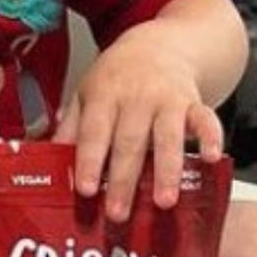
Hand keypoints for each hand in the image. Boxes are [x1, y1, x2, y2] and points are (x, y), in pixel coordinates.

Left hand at [55, 18, 225, 222]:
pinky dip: (211, 137)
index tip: (84, 189)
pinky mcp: (193, 102)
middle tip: (118, 213)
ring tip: (164, 201)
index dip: (88, 161)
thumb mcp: (85, 93)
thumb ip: (70, 128)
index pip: (93, 132)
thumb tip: (45, 162)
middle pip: (128, 142)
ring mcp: (167, 99)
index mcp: (104, 96)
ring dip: (166, 170)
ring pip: (166, 136)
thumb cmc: (118, 76)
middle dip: (123, 180)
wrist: (159, 44)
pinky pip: (205, 119)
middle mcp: (135, 97)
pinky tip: (211, 158)